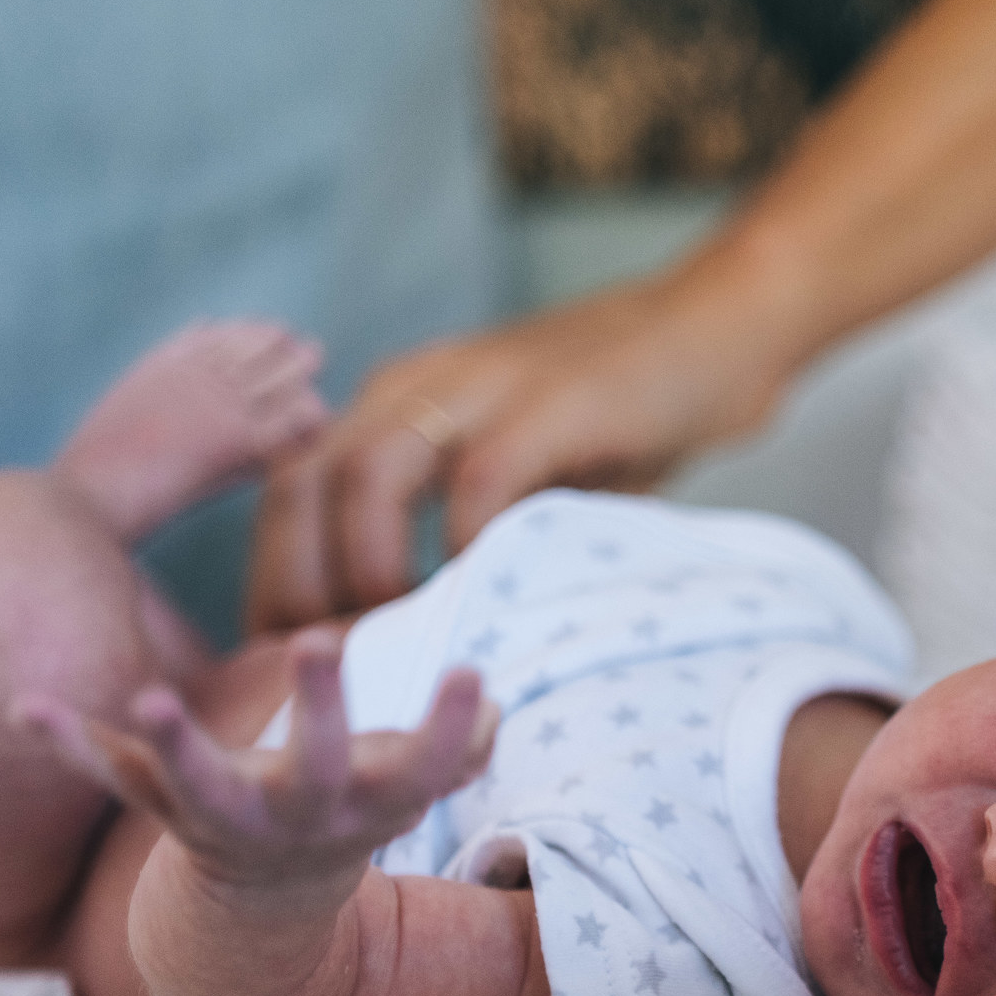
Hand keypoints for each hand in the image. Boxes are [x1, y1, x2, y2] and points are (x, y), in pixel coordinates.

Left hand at [15, 629, 497, 910]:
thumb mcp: (406, 787)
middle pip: (314, 769)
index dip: (450, 725)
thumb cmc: (347, 813)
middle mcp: (297, 815)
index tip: (472, 671)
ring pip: (200, 787)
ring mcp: (223, 817)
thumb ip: (453, 746)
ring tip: (155, 698)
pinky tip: (26, 706)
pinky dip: (68, 744)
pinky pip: (113, 776)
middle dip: (321, 708)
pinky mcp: (162, 807)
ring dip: (177, 746)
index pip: (420, 765)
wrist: (266, 913)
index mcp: (365, 804)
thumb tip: (489, 711)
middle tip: (322, 639)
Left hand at [244, 265, 801, 630]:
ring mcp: (483, 387)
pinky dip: (465, 547)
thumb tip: (420, 638)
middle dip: (297, 583)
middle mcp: (419, 387)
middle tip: (328, 666)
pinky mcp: (553, 402)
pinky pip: (479, 481)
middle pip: (303, 481)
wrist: (719, 329)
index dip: (275, 576)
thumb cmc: (619, 419)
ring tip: (398, 638)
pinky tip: (482, 602)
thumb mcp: (519, 468)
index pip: (292, 486)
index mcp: (398, 402)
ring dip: (366, 568)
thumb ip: (462, 525)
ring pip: (367, 474)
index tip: (291, 656)